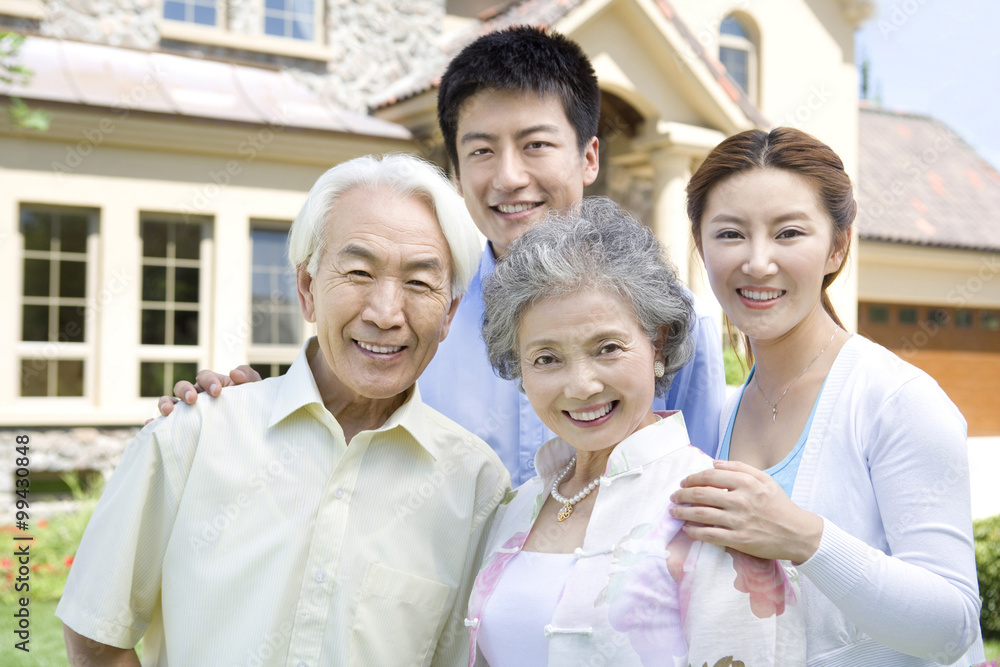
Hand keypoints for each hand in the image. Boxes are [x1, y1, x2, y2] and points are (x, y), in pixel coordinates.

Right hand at [151, 366, 261, 420]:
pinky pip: (163, 424)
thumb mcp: (254, 391)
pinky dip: (153, 421)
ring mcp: (187, 412)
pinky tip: (149, 424)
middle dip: (185, 390)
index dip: (208, 380)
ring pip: (169, 401)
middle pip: (182, 386)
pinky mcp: (181, 428)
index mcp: (212, 385)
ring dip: (166, 403)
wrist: (252, 431)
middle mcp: (197, 396)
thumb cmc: (251, 408)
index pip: (204, 376)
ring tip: (169, 411)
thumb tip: (234, 373)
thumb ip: (249, 377)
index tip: (217, 391)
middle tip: (193, 400)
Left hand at [669, 459, 823, 562]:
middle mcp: (741, 500)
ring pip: (702, 515)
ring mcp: (739, 521)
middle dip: (682, 495)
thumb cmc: (779, 505)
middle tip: (674, 497)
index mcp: (747, 483)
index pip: (710, 476)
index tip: (684, 482)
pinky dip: (695, 532)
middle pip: (701, 494)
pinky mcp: (739, 540)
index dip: (692, 478)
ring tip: (673, 512)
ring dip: (683, 513)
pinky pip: (710, 535)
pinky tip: (687, 529)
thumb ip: (740, 468)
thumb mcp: (765, 479)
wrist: (797, 534)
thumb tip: (714, 463)